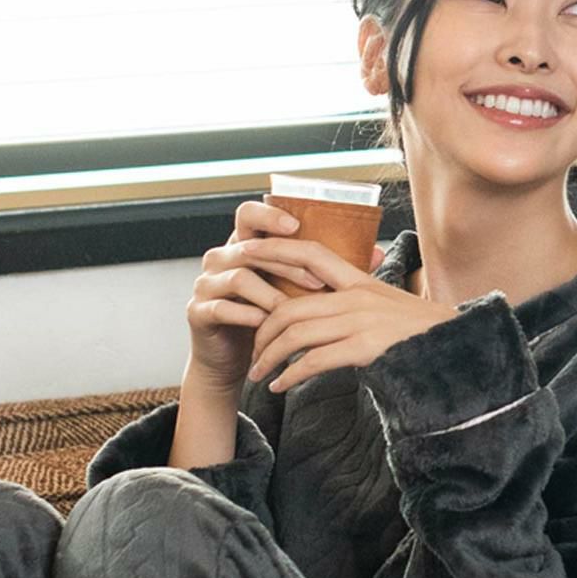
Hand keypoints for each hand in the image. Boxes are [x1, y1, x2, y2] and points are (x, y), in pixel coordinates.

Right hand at [186, 201, 386, 392]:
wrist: (234, 361)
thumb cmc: (268, 320)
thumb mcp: (297, 291)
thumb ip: (328, 269)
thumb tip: (377, 254)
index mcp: (244, 246)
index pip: (250, 215)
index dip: (270, 216)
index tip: (297, 224)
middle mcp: (221, 258)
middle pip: (249, 246)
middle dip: (284, 261)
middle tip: (316, 281)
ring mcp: (207, 283)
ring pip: (239, 277)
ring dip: (271, 294)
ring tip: (295, 311)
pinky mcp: (199, 311)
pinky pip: (223, 307)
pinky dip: (248, 316)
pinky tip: (266, 325)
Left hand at [242, 238, 460, 392]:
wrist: (459, 348)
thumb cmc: (421, 334)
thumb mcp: (387, 307)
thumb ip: (356, 303)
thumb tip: (325, 310)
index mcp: (361, 281)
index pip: (310, 252)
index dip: (274, 249)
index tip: (245, 253)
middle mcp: (357, 296)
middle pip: (291, 305)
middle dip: (262, 330)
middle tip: (252, 352)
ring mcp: (362, 321)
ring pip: (297, 334)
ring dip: (270, 357)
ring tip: (259, 374)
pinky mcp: (366, 348)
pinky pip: (315, 361)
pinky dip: (291, 376)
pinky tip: (280, 387)